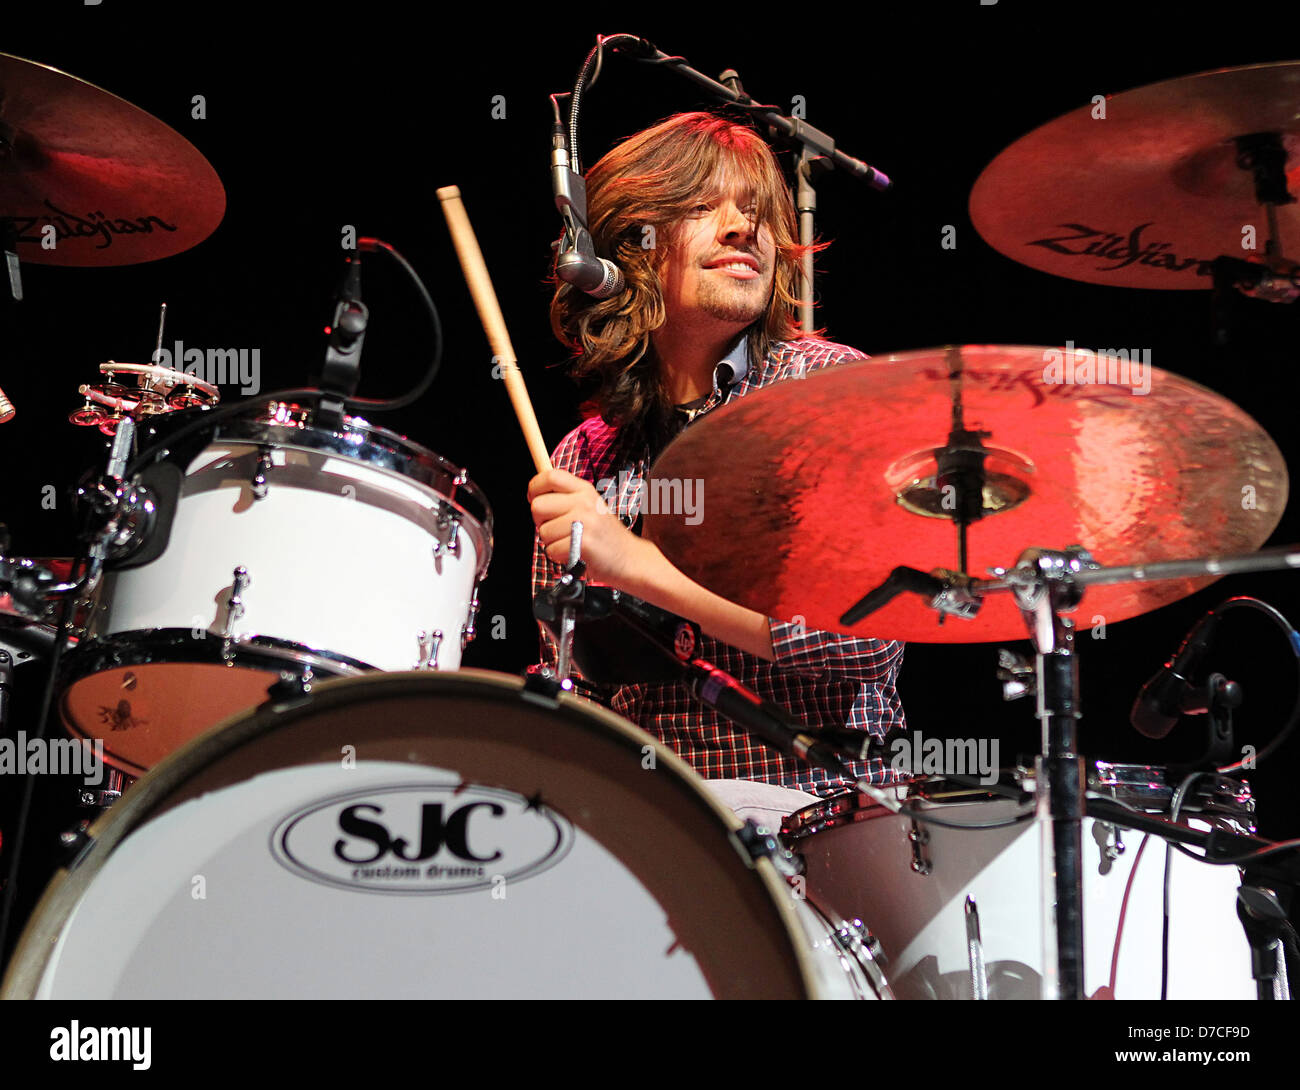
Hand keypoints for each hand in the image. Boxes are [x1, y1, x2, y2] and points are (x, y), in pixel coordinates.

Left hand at [527, 468, 653, 588]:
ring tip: (572, 543)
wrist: (628, 558)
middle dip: (541, 521)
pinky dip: (559, 557)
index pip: (550, 476)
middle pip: (538, 506)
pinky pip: (551, 550)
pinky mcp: (583, 544)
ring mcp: (584, 523)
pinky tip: (575, 554)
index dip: (534, 487)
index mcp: (585, 490)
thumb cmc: (604, 535)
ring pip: (543, 532)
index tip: (533, 498)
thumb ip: (566, 497)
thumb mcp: (589, 506)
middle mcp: (584, 503)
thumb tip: (534, 491)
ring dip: (552, 542)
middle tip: (557, 528)